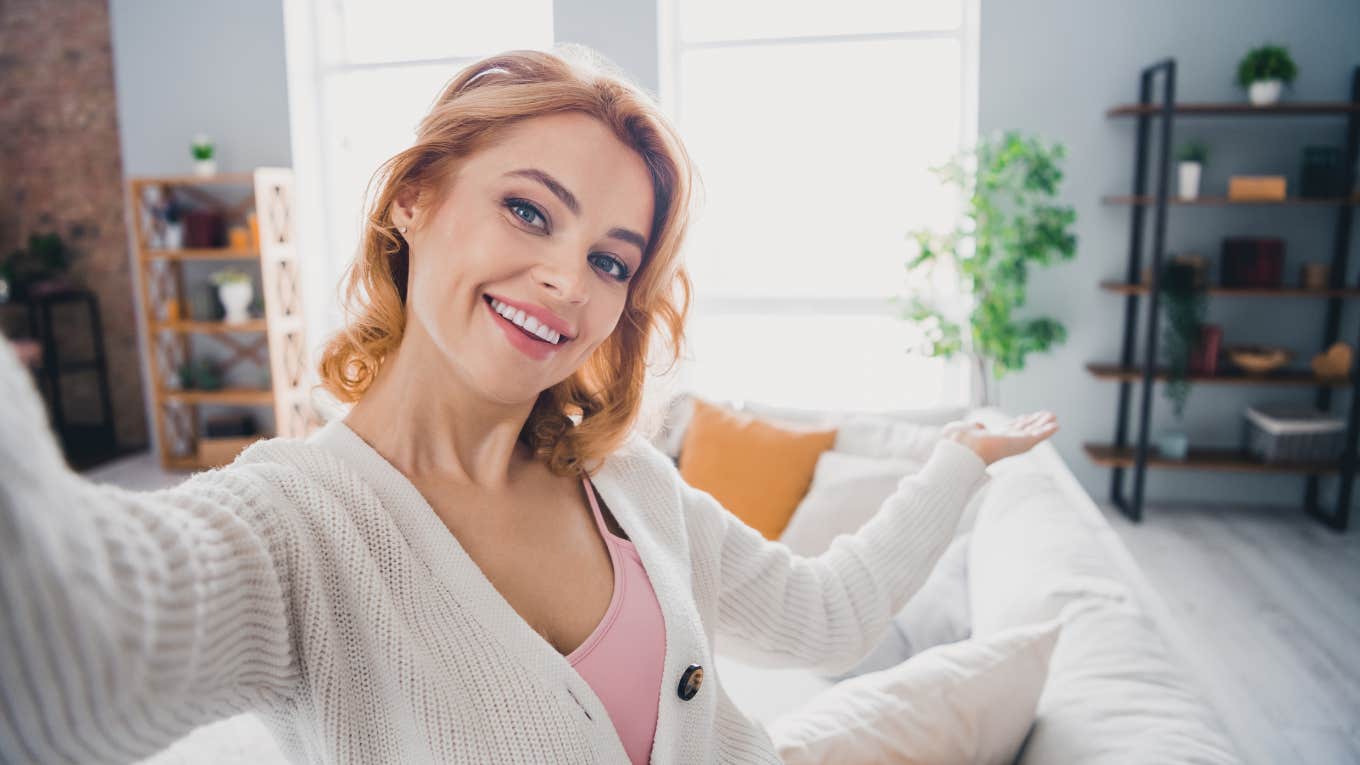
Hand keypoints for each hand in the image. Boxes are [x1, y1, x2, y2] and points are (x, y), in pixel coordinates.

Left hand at [940, 411, 1058, 465]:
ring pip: (1033, 433)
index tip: (1026, 416)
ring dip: (1044, 425)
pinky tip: (1056, 424)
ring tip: (1054, 416)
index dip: (1019, 423)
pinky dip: (1047, 430)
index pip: (1010, 430)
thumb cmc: (958, 443)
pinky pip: (1038, 437)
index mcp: (994, 439)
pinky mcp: (1021, 445)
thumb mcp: (966, 429)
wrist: (962, 449)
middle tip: (1046, 414)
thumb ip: (975, 426)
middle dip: (1035, 422)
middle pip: (1024, 431)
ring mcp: (1014, 444)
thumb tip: (980, 425)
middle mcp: (1006, 443)